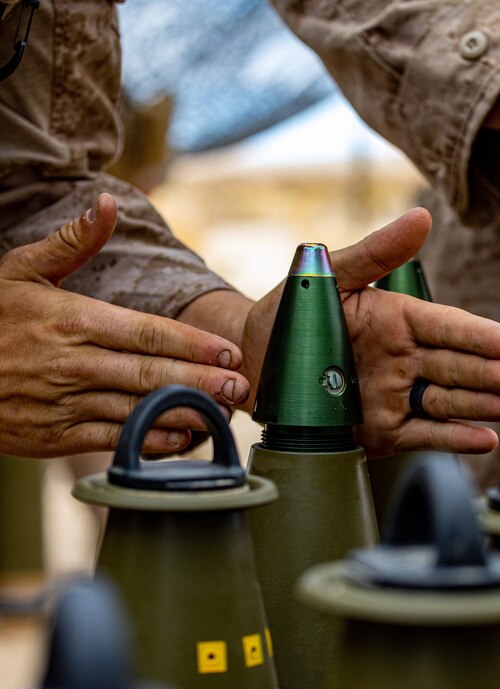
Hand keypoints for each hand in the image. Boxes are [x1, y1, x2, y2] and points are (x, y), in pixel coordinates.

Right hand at [0, 193, 249, 456]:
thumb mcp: (20, 270)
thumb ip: (70, 242)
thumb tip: (105, 201)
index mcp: (71, 320)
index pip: (144, 332)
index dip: (190, 345)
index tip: (227, 353)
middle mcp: (71, 363)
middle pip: (149, 374)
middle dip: (201, 382)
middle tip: (242, 389)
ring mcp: (62, 403)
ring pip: (135, 411)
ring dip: (183, 414)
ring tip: (223, 415)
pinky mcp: (54, 436)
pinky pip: (111, 439)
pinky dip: (148, 440)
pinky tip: (181, 439)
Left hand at [240, 208, 499, 455]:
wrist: (254, 360)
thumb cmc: (293, 313)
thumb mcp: (330, 277)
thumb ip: (375, 253)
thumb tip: (422, 218)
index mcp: (396, 320)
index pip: (446, 326)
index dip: (477, 335)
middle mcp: (403, 359)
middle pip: (454, 367)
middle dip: (489, 374)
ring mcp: (395, 395)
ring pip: (447, 402)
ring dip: (480, 406)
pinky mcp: (384, 430)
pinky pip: (423, 434)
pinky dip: (453, 438)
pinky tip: (483, 438)